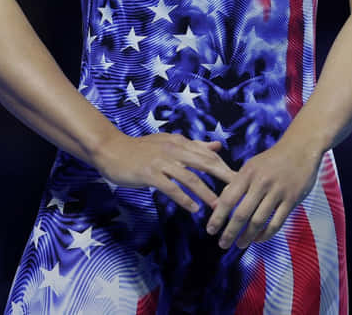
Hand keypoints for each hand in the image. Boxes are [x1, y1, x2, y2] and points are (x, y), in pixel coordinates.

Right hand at [94, 131, 238, 213]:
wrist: (112, 149)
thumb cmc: (141, 149)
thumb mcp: (169, 142)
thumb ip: (194, 146)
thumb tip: (217, 145)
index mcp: (180, 142)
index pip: (208, 154)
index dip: (224, 167)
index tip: (239, 179)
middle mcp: (174, 149)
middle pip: (205, 163)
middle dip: (223, 177)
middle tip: (239, 192)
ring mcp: (162, 161)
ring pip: (190, 177)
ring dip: (206, 193)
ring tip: (218, 206)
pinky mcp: (150, 173)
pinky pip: (171, 187)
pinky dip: (184, 199)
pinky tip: (193, 209)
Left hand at [206, 136, 322, 248]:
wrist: (301, 148)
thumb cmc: (272, 159)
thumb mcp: (251, 165)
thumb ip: (236, 183)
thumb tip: (220, 203)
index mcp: (248, 173)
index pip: (228, 199)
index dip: (218, 217)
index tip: (211, 230)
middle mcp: (262, 182)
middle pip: (242, 214)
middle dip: (230, 233)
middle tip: (223, 244)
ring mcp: (278, 191)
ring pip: (258, 221)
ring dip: (247, 237)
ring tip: (240, 244)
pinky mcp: (292, 199)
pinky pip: (276, 223)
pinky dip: (265, 235)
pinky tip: (258, 238)